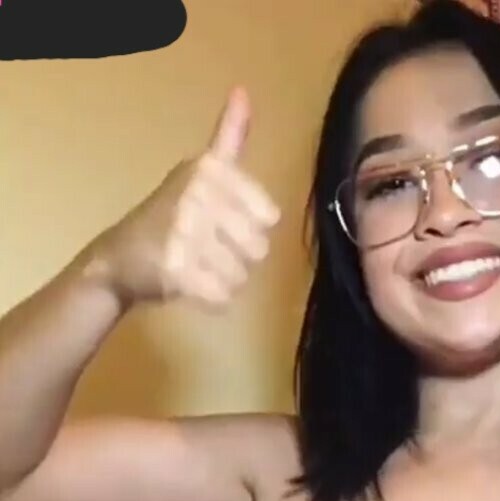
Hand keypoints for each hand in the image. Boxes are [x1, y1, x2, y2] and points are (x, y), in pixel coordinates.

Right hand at [93, 87, 279, 307]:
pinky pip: (223, 298)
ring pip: (242, 276)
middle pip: (259, 249)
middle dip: (238, 257)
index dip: (251, 226)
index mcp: (208, 169)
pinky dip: (211, 299)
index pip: (269, 216)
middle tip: (206, 248)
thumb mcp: (200, 171)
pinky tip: (192, 284)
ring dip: (224, 280)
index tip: (222, 220)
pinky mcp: (176, 272)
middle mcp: (196, 195)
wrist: (116, 259)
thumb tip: (243, 89)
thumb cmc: (167, 216)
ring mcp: (184, 234)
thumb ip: (229, 137)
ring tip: (197, 266)